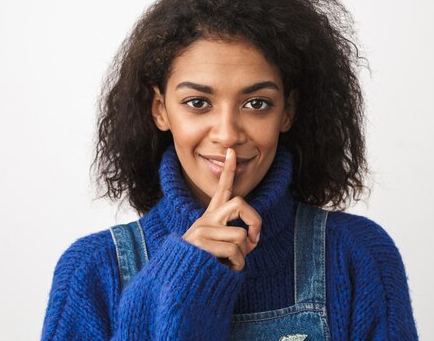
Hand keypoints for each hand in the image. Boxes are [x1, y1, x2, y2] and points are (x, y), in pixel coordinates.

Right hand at [181, 148, 261, 271]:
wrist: (178, 281)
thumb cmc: (203, 265)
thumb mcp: (220, 247)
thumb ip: (236, 238)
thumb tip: (252, 238)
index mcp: (210, 217)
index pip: (221, 190)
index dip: (228, 170)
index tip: (232, 151)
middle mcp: (206, 219)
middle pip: (240, 203)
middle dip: (255, 221)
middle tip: (254, 240)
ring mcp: (202, 230)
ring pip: (241, 235)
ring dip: (243, 255)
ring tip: (231, 263)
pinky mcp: (201, 243)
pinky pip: (235, 251)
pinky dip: (238, 265)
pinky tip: (226, 270)